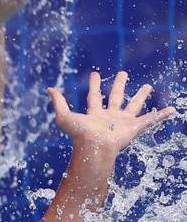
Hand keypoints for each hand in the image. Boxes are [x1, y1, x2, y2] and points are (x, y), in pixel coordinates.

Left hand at [47, 71, 176, 154]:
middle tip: (123, 74)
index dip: (93, 85)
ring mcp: (123, 122)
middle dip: (119, 85)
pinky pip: (151, 119)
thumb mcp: (64, 116)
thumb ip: (58, 102)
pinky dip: (161, 115)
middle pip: (115, 97)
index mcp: (94, 114)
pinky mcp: (135, 127)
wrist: (95, 147)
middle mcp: (110, 117)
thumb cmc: (79, 134)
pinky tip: (171, 109)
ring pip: (134, 105)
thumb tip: (49, 88)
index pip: (94, 96)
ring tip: (147, 86)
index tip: (94, 74)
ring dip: (141, 96)